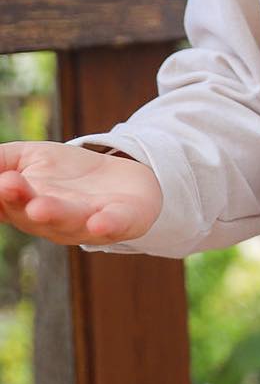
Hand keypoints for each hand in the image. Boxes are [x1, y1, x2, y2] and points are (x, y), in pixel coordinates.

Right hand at [0, 142, 162, 244]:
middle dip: (18, 200)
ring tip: (40, 206)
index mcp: (22, 206)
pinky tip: (99, 221)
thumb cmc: (66, 173)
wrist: (123, 178)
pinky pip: (113, 226)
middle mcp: (50, 221)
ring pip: (67, 220)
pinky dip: (106, 225)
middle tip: (6, 186)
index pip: (2, 202)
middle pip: (30, 212)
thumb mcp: (27, 158)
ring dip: (54, 214)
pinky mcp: (121, 220)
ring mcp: (85, 223)